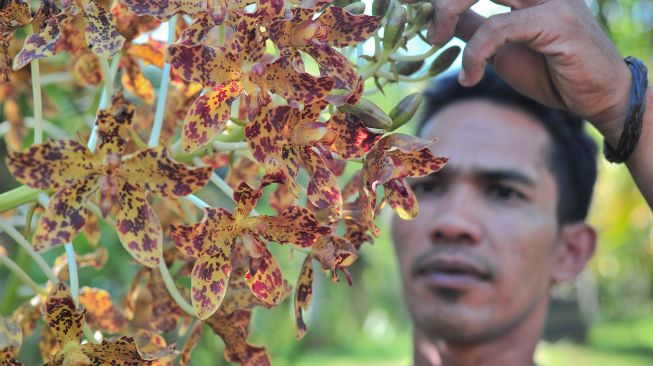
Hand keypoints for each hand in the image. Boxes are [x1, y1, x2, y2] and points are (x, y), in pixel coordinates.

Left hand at [410, 0, 633, 140]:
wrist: (596, 97)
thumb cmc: (552, 71)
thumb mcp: (502, 48)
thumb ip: (476, 29)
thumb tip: (445, 20)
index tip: (404, 0)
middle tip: (420, 22)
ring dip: (448, 9)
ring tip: (435, 39)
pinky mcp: (556, 20)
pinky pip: (498, 28)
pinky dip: (475, 53)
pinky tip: (470, 77)